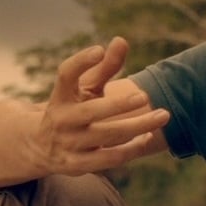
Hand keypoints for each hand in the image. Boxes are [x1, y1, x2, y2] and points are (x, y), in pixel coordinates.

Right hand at [28, 37, 168, 175]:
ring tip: (163, 115)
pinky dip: (133, 148)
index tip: (99, 50)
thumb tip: (121, 41)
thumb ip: (104, 67)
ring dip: (139, 126)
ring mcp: (69, 144)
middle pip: (91, 111)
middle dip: (119, 104)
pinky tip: (148, 135)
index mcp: (60, 96)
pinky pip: (111, 158)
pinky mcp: (78, 165)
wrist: (42, 148)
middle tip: (144, 96)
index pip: (65, 74)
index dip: (81, 61)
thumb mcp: (83, 88)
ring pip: (108, 135)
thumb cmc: (72, 109)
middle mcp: (61, 119)